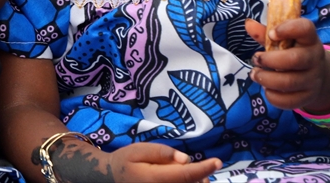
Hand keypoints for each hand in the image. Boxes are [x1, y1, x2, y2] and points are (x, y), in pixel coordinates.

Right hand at [51, 139, 219, 182]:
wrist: (111, 179)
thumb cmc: (126, 161)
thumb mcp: (139, 150)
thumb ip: (162, 153)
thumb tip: (185, 159)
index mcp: (157, 178)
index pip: (187, 174)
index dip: (204, 168)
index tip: (217, 161)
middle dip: (202, 177)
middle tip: (204, 167)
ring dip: (197, 182)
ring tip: (195, 175)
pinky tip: (188, 179)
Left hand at [246, 17, 329, 112]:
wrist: (315, 74)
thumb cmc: (292, 51)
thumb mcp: (283, 40)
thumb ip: (265, 33)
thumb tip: (248, 24)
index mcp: (309, 39)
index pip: (305, 29)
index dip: (287, 29)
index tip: (271, 33)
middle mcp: (314, 59)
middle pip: (294, 59)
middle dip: (269, 60)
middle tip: (255, 58)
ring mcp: (313, 80)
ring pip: (289, 82)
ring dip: (266, 79)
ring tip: (255, 74)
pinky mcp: (308, 97)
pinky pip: (289, 101)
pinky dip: (273, 96)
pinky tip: (266, 89)